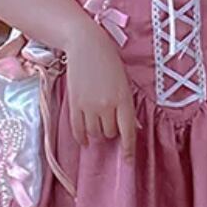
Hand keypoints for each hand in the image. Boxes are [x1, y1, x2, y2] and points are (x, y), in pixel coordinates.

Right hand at [63, 23, 137, 162]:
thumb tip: (132, 127)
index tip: (129, 161)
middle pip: (110, 133)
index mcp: (124, 99)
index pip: (128, 132)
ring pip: (94, 133)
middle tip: (110, 123)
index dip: (129, 149)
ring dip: (97, 132)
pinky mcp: (74, 104)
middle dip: (112, 132)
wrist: (86, 45)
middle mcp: (107, 106)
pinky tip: (84, 139)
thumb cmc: (109, 61)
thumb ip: (127, 106)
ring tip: (98, 123)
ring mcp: (89, 106)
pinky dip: (81, 137)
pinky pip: (77, 129)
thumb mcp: (124, 82)